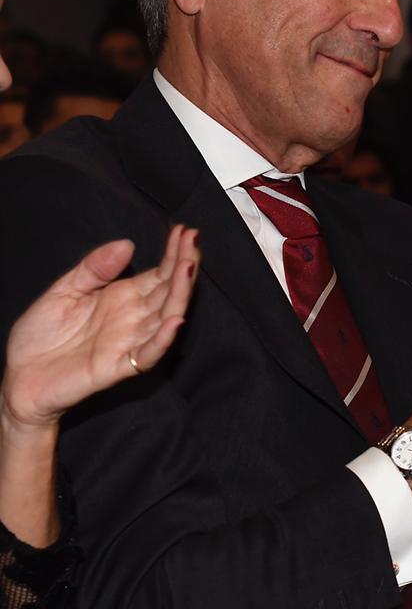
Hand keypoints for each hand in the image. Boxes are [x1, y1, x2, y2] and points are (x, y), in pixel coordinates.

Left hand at [2, 225, 198, 429]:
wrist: (19, 377)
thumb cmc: (41, 336)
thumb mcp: (63, 290)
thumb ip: (94, 268)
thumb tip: (126, 244)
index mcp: (122, 297)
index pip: (159, 272)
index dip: (173, 252)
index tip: (184, 231)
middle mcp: (133, 317)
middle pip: (169, 290)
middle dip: (184, 264)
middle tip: (194, 240)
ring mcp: (129, 341)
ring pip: (166, 316)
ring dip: (180, 293)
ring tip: (188, 267)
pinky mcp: (118, 366)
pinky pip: (148, 353)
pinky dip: (163, 339)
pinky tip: (175, 320)